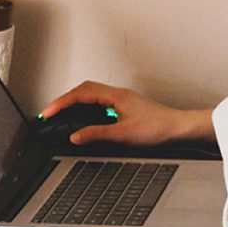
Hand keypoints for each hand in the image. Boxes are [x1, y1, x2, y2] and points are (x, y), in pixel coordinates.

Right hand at [39, 81, 214, 145]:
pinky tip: (85, 117)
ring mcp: (122, 99)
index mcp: (115, 96)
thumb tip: (75, 136)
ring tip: (62, 113)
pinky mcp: (126, 106)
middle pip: (84, 90)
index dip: (61, 103)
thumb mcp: (123, 134)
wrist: (179, 129)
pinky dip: (86, 106)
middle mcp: (118, 94)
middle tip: (51, 112)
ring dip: (75, 101)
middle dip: (64, 99)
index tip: (48, 112)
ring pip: (92, 94)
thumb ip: (97, 134)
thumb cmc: (158, 128)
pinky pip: (100, 100)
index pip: (80, 94)